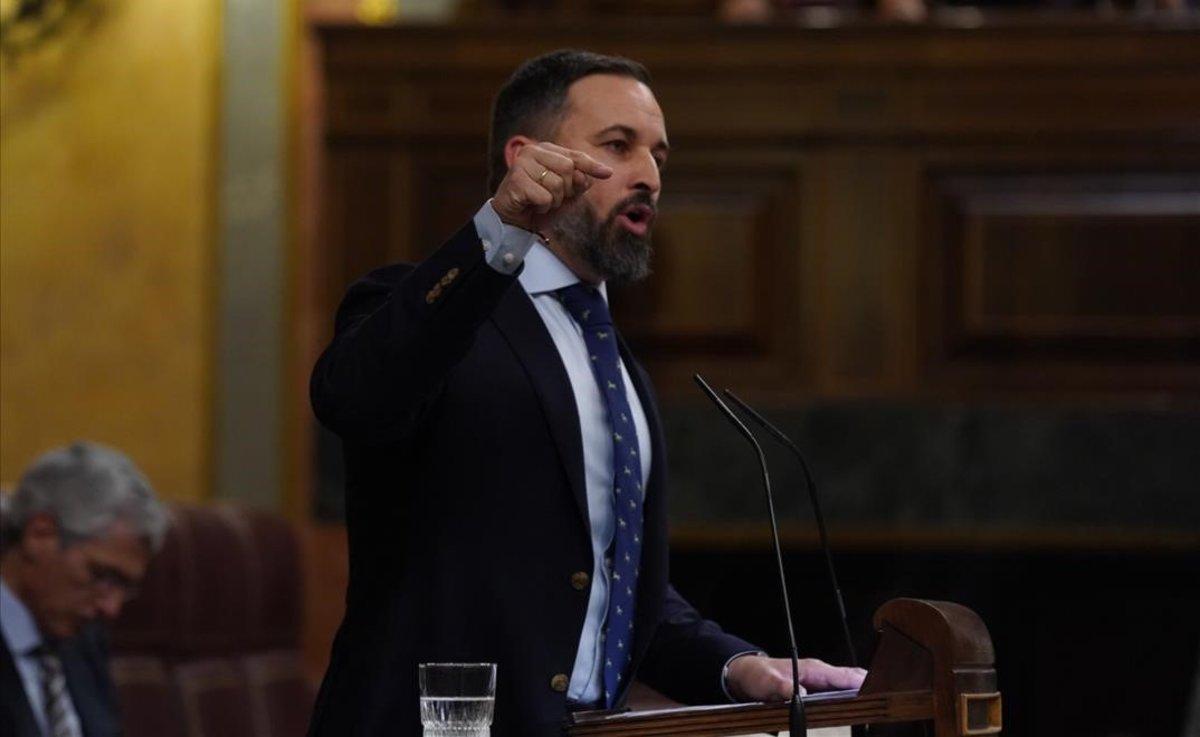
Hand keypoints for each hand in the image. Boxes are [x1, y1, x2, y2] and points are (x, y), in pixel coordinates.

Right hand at [491, 141, 611, 231]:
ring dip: (554, 200)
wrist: (514, 220)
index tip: (608, 173)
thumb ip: (580, 182)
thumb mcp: (566, 193)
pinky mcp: (516, 179)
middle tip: (553, 198)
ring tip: (541, 202)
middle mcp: (533, 151)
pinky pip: (544, 197)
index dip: (592, 166)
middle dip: (567, 189)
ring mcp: (522, 163)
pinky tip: (532, 205)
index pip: (575, 157)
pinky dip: (543, 206)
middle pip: (568, 169)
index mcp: (546, 150)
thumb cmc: (540, 203)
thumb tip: (593, 176)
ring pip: (557, 184)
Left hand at [725, 655, 866, 701]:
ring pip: (847, 684)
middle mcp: (820, 674)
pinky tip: (859, 705)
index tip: (877, 691)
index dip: (861, 684)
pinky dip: (851, 695)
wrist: (747, 674)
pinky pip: (839, 691)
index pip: (843, 676)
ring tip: (879, 704)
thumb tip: (800, 694)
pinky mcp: (816, 689)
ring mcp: (819, 681)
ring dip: (862, 692)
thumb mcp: (766, 683)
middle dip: (869, 687)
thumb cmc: (758, 675)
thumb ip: (782, 687)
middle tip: (887, 700)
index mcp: (813, 670)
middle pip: (851, 679)